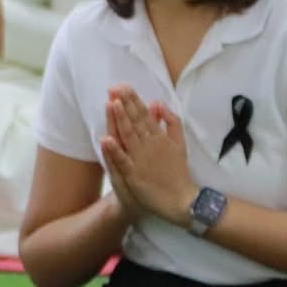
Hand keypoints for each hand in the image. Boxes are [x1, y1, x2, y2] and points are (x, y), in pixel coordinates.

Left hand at [100, 87, 196, 223]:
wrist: (180, 200)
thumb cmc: (177, 171)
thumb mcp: (179, 143)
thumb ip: (171, 122)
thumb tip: (158, 103)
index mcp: (160, 137)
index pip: (144, 115)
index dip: (133, 101)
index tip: (123, 87)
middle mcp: (150, 145)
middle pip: (136, 121)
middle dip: (125, 104)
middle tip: (115, 87)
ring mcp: (142, 159)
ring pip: (129, 136)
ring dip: (120, 120)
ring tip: (112, 103)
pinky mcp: (134, 175)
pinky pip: (123, 161)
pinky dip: (115, 150)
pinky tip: (106, 139)